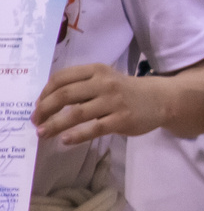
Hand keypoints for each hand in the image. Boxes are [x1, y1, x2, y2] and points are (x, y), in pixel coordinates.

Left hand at [35, 64, 168, 144]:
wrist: (161, 99)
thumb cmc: (126, 91)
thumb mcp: (105, 79)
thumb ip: (81, 86)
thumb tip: (48, 103)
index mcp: (97, 70)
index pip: (61, 78)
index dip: (44, 93)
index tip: (37, 106)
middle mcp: (104, 83)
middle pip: (64, 95)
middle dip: (44, 110)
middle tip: (35, 122)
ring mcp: (114, 102)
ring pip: (76, 114)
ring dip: (54, 125)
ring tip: (42, 133)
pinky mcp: (121, 120)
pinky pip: (93, 128)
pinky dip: (76, 135)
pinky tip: (65, 140)